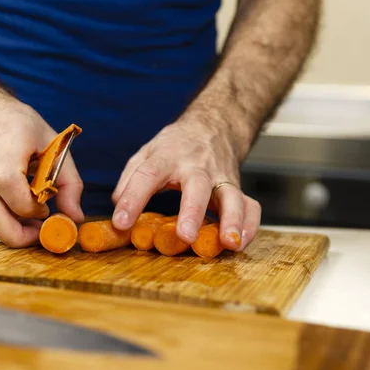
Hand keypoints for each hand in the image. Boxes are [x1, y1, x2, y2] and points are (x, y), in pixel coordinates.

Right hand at [0, 97, 83, 246]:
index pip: (7, 182)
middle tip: (38, 234)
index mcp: (6, 142)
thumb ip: (70, 182)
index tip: (45, 210)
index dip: (28, 206)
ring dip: (8, 230)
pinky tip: (11, 213)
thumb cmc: (17, 125)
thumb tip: (75, 217)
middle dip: (17, 234)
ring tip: (28, 222)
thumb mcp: (53, 143)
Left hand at [111, 117, 260, 250]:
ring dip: (232, 220)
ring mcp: (220, 177)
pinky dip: (249, 225)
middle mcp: (196, 167)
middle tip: (185, 236)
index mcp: (167, 157)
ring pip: (232, 196)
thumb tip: (119, 210)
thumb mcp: (146, 154)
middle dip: (192, 212)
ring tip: (229, 243)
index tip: (121, 223)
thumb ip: (130, 180)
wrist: (212, 126)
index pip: (147, 175)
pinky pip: (250, 206)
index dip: (132, 200)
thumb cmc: (175, 146)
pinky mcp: (237, 188)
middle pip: (197, 186)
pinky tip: (240, 243)